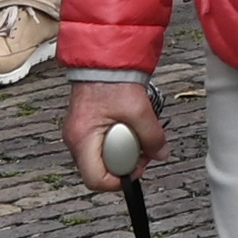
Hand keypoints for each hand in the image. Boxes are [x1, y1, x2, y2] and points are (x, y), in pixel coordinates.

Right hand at [66, 74, 160, 194]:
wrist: (106, 57)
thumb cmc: (113, 78)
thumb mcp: (139, 110)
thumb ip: (152, 136)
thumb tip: (161, 153)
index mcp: (82, 139)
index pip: (95, 180)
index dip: (119, 181)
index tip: (136, 168)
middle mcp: (75, 139)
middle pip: (99, 169)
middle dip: (124, 163)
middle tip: (142, 150)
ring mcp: (80, 132)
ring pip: (102, 156)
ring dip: (123, 151)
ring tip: (138, 135)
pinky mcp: (87, 124)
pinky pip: (102, 143)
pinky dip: (118, 139)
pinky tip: (130, 127)